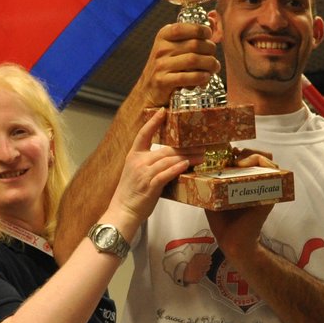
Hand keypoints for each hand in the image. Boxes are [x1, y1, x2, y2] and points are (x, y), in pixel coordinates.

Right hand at [108, 110, 192, 230]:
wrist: (123, 211)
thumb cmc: (130, 194)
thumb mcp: (136, 173)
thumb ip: (150, 164)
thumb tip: (172, 159)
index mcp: (134, 156)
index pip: (143, 134)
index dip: (154, 122)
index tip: (163, 111)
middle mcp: (138, 162)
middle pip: (165, 149)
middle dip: (184, 147)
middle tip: (199, 144)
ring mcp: (144, 174)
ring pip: (169, 160)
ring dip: (187, 157)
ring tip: (200, 156)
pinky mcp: (150, 185)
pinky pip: (166, 174)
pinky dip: (177, 168)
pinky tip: (187, 164)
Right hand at [137, 21, 218, 107]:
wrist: (149, 89)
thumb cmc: (167, 65)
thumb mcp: (174, 46)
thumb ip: (192, 35)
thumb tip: (213, 20)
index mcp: (164, 35)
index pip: (186, 28)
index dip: (202, 31)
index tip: (209, 37)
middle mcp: (161, 48)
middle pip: (195, 44)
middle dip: (210, 50)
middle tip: (214, 57)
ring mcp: (161, 65)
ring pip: (193, 60)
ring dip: (209, 64)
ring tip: (213, 68)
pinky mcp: (162, 81)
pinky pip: (187, 77)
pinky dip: (200, 77)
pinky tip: (205, 78)